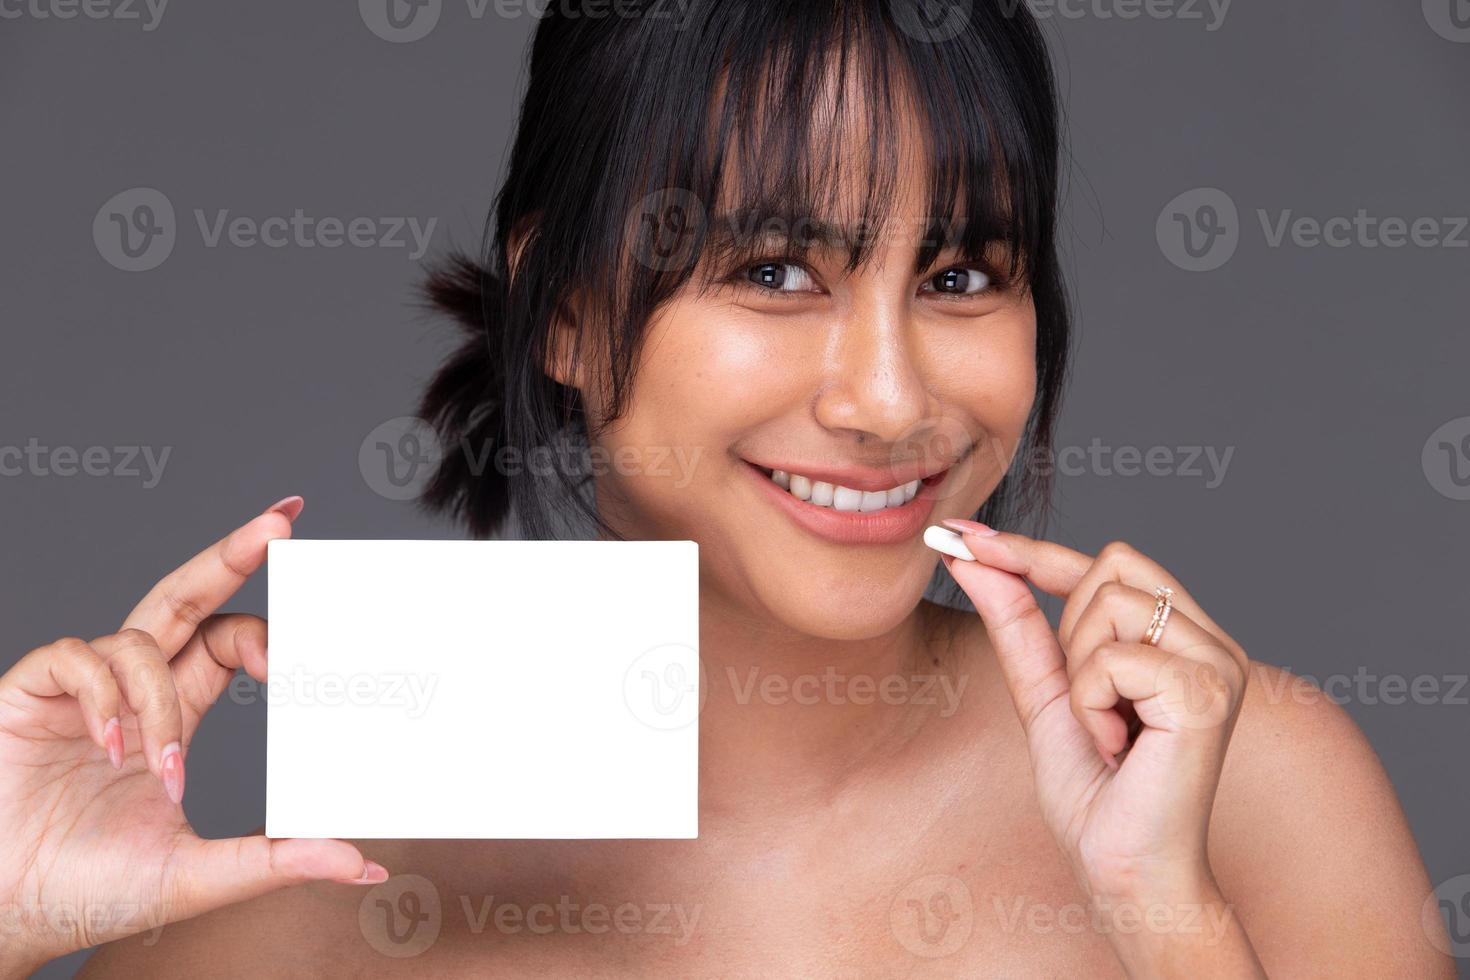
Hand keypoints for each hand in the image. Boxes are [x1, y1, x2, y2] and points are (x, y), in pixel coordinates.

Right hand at [0, 499, 386, 973]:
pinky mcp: (26, 696)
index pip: (229, 641)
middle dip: (231, 555)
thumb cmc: (91, 892)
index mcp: (175, 714)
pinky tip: (111, 746)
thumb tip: (364, 866)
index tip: (319, 617)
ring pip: (138, 640)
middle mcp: (131, 689)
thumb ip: (278, 861)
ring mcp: (78, 690)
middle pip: (186, 598)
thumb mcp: (200, 875)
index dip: (268, 627)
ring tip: (159, 767)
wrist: (5, 918)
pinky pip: (74, 659)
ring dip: (160, 700)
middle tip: (280, 524)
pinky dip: (104, 696)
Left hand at [939, 522, 1249, 904]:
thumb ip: (1016, 622)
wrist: (1124, 869)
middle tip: (1091, 706)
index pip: (1110, 562)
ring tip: (1107, 732)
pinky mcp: (1207, 691)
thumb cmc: (1096, 792)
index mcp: (1183, 636)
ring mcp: (1218, 663)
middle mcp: (1212, 640)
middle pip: (1112, 566)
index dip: (1034, 549)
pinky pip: (1111, 657)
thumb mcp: (1044, 691)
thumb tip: (970, 556)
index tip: (963, 536)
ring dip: (1081, 676)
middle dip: (1072, 632)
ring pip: (1108, 604)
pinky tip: (1116, 746)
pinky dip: (1091, 704)